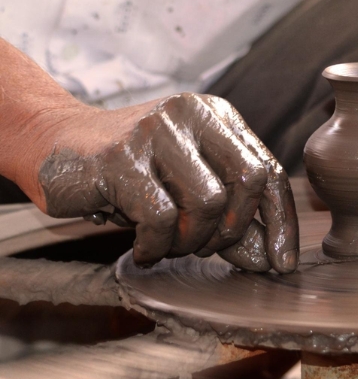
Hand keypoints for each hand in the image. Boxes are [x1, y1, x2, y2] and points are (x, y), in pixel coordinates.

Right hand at [37, 93, 297, 272]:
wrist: (54, 144)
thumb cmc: (132, 171)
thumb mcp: (188, 191)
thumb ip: (230, 221)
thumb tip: (269, 261)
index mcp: (217, 117)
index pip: (269, 171)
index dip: (281, 222)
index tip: (281, 264)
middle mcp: (192, 115)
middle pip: (248, 182)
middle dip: (233, 231)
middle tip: (205, 249)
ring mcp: (155, 131)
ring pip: (207, 203)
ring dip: (191, 241)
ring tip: (168, 246)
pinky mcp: (120, 157)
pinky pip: (161, 218)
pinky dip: (156, 245)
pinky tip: (143, 249)